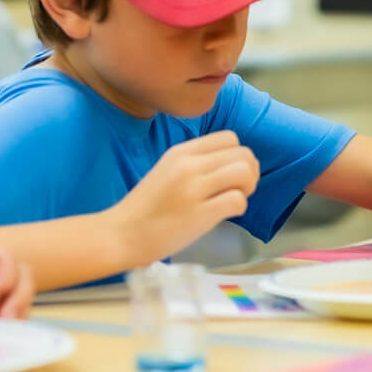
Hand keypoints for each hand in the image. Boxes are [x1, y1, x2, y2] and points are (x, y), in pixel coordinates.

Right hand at [111, 131, 259, 260]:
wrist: (122, 234)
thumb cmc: (146, 207)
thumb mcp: (168, 170)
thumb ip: (196, 163)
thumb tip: (232, 165)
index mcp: (181, 152)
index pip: (230, 138)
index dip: (239, 155)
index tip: (231, 174)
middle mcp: (188, 165)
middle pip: (243, 153)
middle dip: (249, 172)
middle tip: (238, 189)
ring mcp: (194, 189)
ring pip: (244, 171)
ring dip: (247, 187)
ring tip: (234, 199)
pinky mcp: (199, 214)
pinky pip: (237, 200)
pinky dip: (239, 207)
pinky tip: (226, 214)